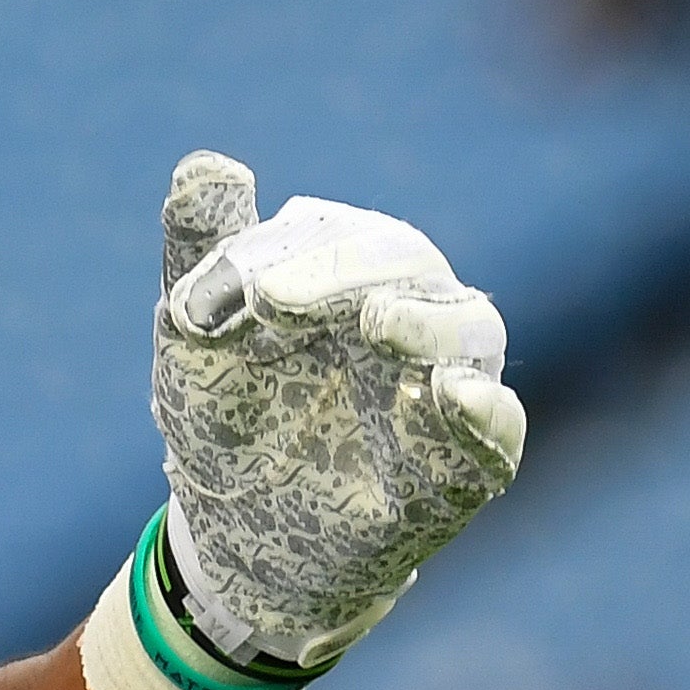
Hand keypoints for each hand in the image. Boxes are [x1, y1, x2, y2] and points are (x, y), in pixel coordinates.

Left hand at [150, 151, 524, 669]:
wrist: (234, 527)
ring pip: (467, 330)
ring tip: (375, 323)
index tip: (236, 286)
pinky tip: (451, 397)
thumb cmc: (225, 412)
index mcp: (346, 275)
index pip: (340, 233)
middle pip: (406, 264)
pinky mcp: (462, 466)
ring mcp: (441, 389)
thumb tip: (208, 162)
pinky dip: (482, 415)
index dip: (291, 247)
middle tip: (271, 300)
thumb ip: (205, 253)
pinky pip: (494, 435)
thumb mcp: (196, 335)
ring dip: (424, 323)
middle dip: (340, 272)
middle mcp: (409, 316)